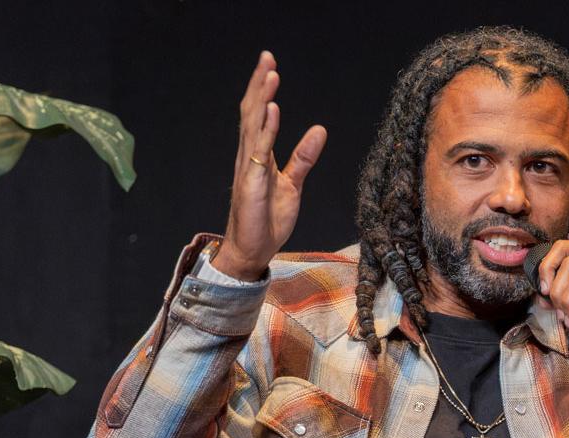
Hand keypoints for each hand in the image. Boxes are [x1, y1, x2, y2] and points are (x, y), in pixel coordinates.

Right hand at [213, 50, 327, 280]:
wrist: (253, 249)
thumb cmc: (267, 219)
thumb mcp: (293, 184)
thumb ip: (303, 157)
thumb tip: (319, 130)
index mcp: (258, 155)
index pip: (259, 115)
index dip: (263, 90)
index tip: (270, 65)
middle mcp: (249, 156)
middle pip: (252, 112)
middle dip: (259, 84)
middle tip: (267, 57)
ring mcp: (249, 168)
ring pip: (253, 125)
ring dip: (262, 98)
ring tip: (271, 74)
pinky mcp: (252, 182)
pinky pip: (260, 151)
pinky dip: (266, 129)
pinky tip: (272, 110)